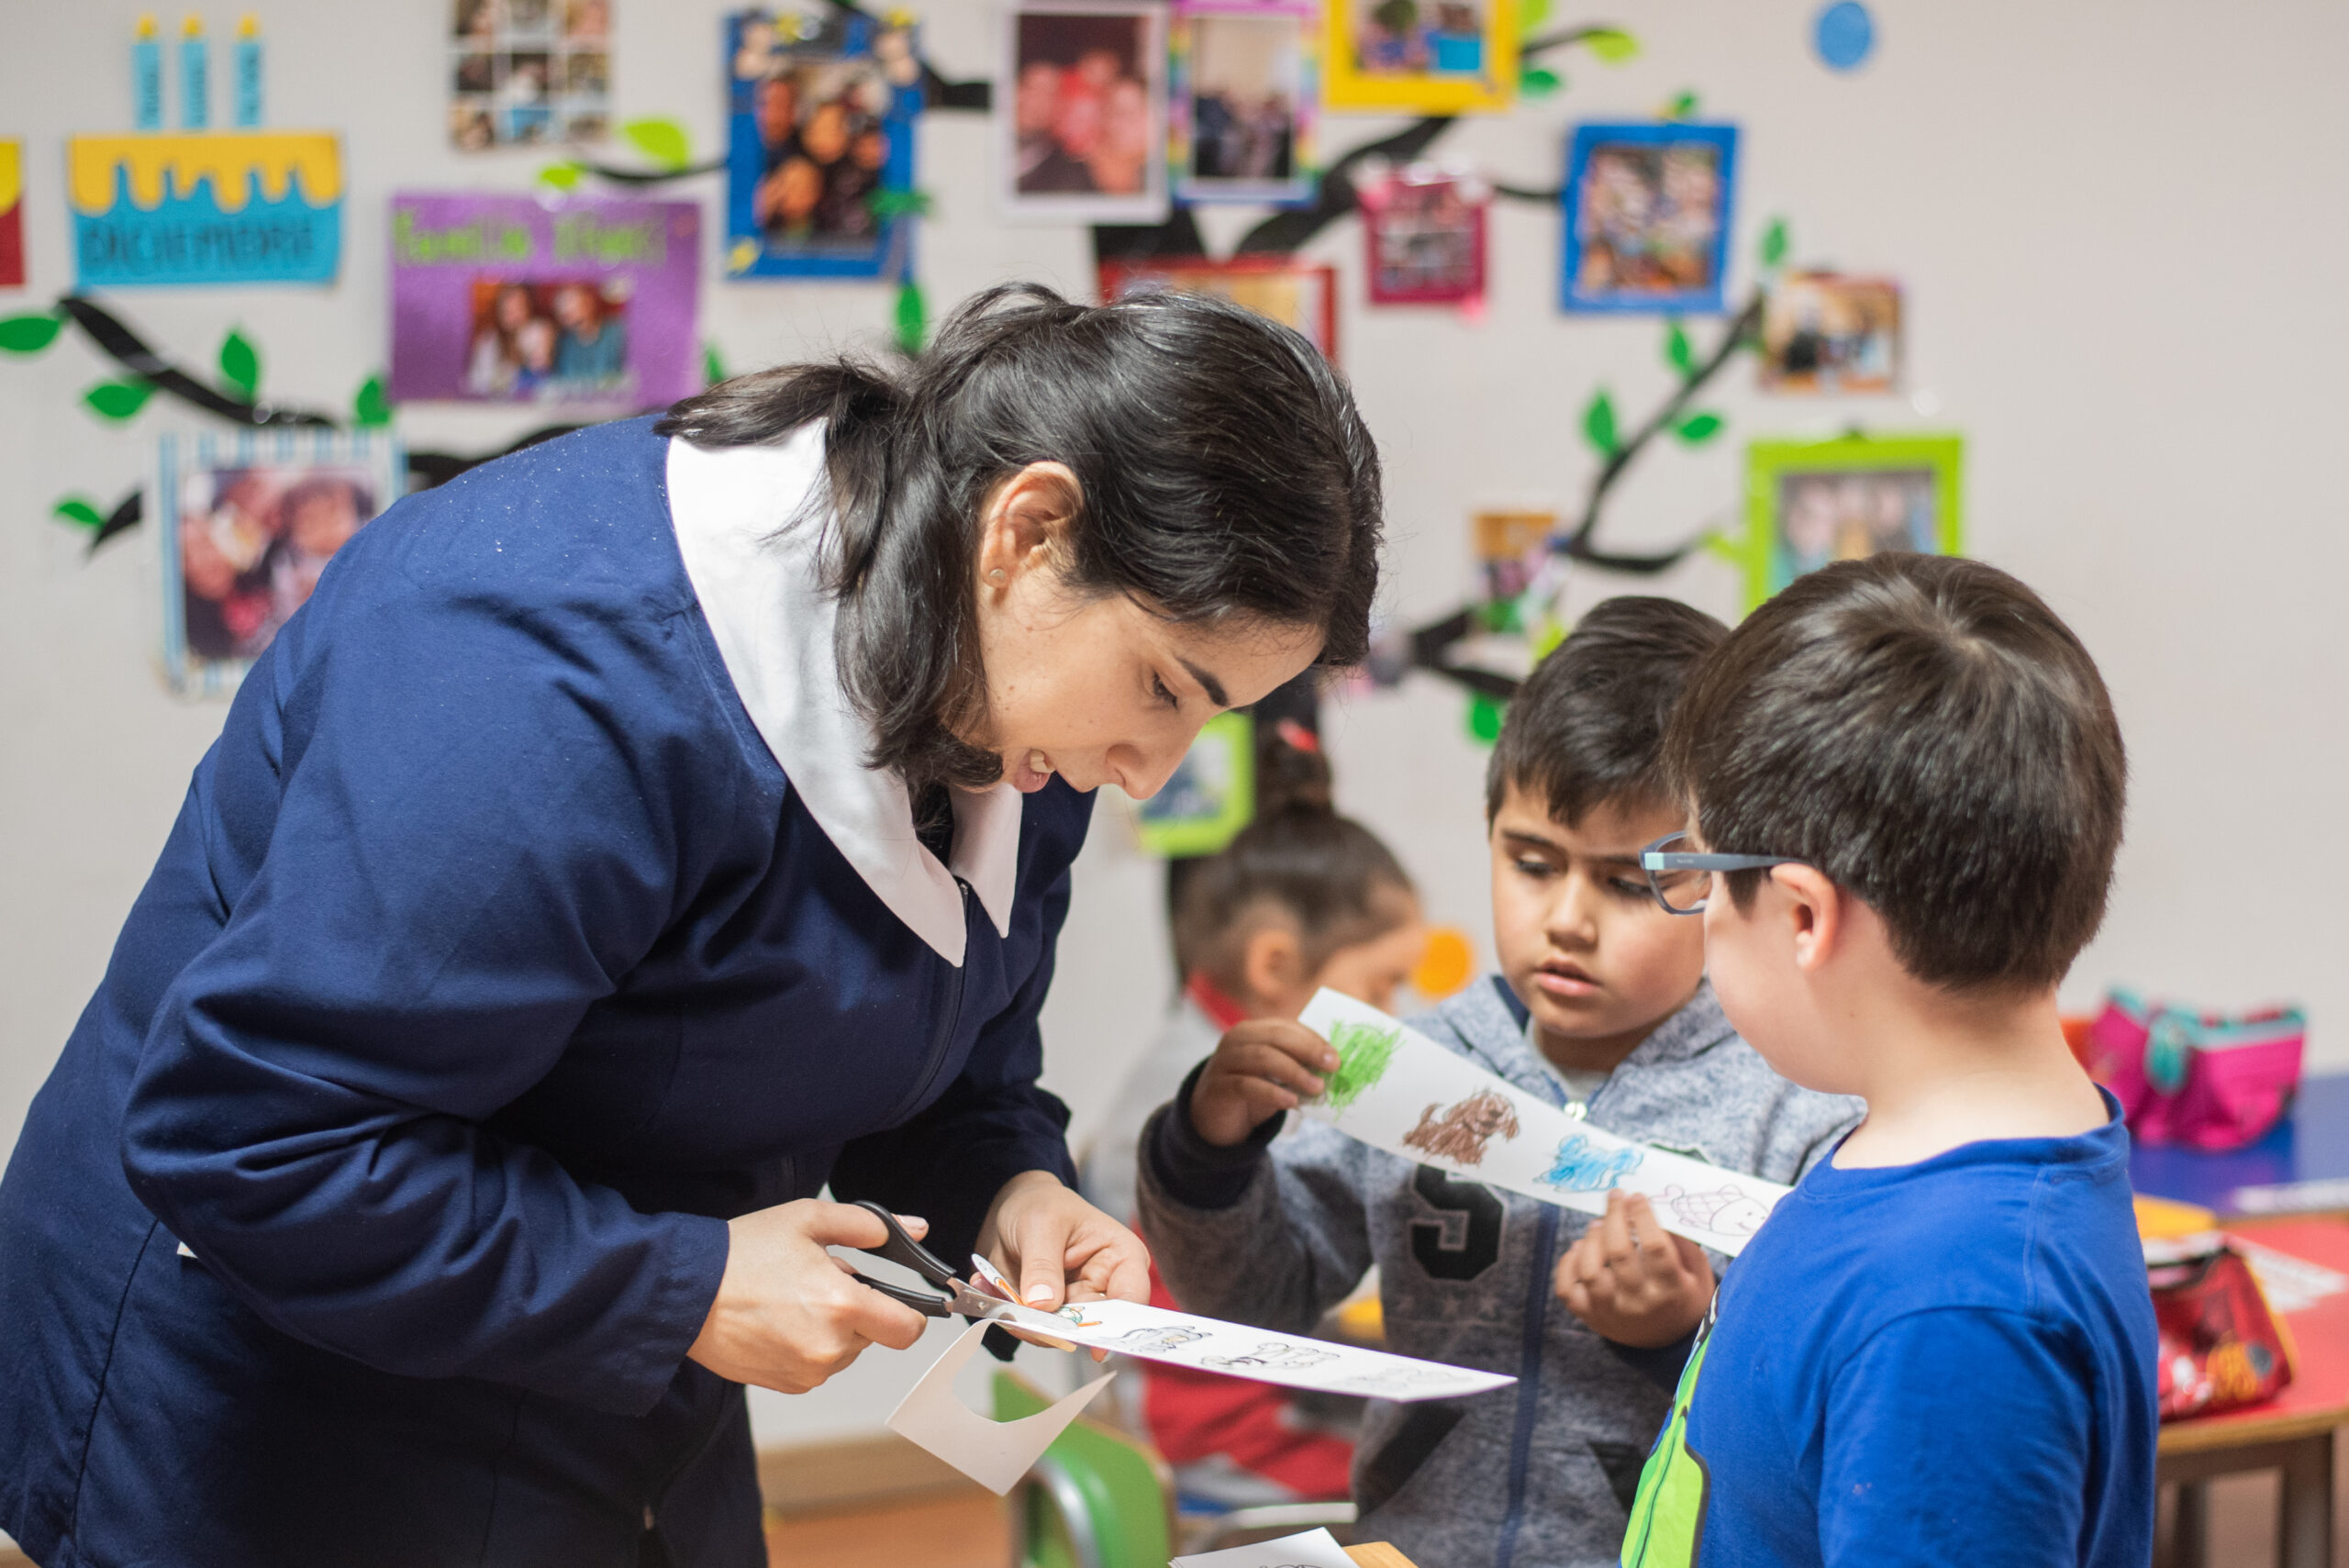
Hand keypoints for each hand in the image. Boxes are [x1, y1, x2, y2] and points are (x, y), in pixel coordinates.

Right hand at [686, 1199, 930, 1392]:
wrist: (685, 1293)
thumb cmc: (744, 1252)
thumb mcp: (808, 1219)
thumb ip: (869, 1225)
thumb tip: (917, 1228)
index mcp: (844, 1306)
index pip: (909, 1330)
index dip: (909, 1314)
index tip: (893, 1299)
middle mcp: (830, 1348)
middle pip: (874, 1336)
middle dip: (858, 1311)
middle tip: (818, 1283)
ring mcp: (806, 1372)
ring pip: (844, 1352)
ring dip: (832, 1330)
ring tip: (792, 1300)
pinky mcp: (785, 1384)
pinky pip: (816, 1367)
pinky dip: (808, 1347)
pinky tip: (778, 1321)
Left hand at [977, 1171, 1151, 1360]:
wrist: (1011, 1208)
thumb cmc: (1040, 1204)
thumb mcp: (1040, 1224)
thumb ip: (1043, 1264)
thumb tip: (1045, 1305)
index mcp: (1121, 1257)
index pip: (1131, 1297)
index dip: (1117, 1325)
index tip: (1094, 1347)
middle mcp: (1104, 1287)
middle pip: (1092, 1325)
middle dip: (1055, 1326)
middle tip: (1022, 1314)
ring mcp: (1075, 1305)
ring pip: (1057, 1333)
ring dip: (1023, 1320)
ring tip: (997, 1290)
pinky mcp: (1048, 1314)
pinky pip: (1031, 1329)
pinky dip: (1007, 1314)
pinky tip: (990, 1286)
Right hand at [1189, 1019, 1337, 1147]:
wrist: (1214, 1120)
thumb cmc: (1251, 1093)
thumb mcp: (1276, 1077)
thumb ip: (1298, 1068)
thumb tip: (1332, 1069)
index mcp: (1253, 1031)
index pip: (1286, 1027)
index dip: (1312, 1039)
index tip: (1335, 1057)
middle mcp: (1236, 1040)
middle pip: (1275, 1037)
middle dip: (1308, 1050)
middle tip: (1332, 1067)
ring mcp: (1224, 1061)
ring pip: (1262, 1057)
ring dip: (1294, 1072)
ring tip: (1316, 1088)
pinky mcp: (1218, 1086)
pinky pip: (1247, 1085)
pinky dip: (1272, 1093)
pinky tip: (1291, 1102)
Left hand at [1555, 1190, 1715, 1347]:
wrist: (1668, 1342)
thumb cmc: (1683, 1294)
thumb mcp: (1695, 1269)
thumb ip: (1678, 1240)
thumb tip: (1648, 1206)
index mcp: (1671, 1289)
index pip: (1655, 1247)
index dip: (1643, 1216)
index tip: (1637, 1196)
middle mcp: (1639, 1302)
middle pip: (1619, 1253)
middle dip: (1615, 1217)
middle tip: (1615, 1196)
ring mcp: (1611, 1311)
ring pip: (1591, 1271)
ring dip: (1591, 1240)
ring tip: (1597, 1224)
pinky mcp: (1590, 1316)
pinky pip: (1567, 1289)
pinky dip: (1567, 1264)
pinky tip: (1579, 1249)